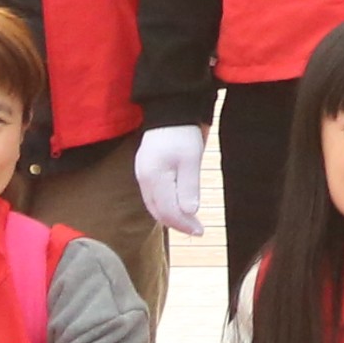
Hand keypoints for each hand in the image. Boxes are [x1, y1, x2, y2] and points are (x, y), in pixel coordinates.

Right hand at [133, 123, 208, 237]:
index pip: (168, 211)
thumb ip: (189, 186)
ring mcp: (143, 176)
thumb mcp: (191, 159)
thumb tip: (189, 212)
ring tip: (189, 223)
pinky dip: (165, 206)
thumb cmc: (183, 133)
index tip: (200, 231)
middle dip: (178, 223)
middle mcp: (144, 180)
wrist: (170, 111)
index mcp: (154, 178)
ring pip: (155, 206)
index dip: (184, 224)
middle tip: (197, 230)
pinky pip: (153, 196)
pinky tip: (177, 208)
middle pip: (159, 211)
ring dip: (171, 216)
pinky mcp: (146, 172)